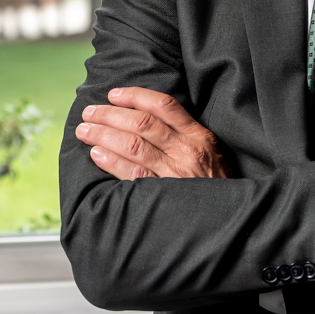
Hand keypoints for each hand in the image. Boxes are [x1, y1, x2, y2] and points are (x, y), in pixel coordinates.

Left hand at [75, 87, 230, 180]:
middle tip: (90, 112)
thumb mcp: (211, 152)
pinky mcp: (163, 195)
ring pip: (132, 145)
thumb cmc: (217, 185)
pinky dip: (111, 161)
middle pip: (141, 123)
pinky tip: (96, 154)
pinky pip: (132, 174)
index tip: (114, 94)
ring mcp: (175, 174)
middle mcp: (187, 151)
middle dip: (110, 114)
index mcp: (199, 136)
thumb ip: (185, 135)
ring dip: (103, 134)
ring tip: (85, 130)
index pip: (163, 105)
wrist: (229, 220)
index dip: (135, 96)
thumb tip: (146, 117)